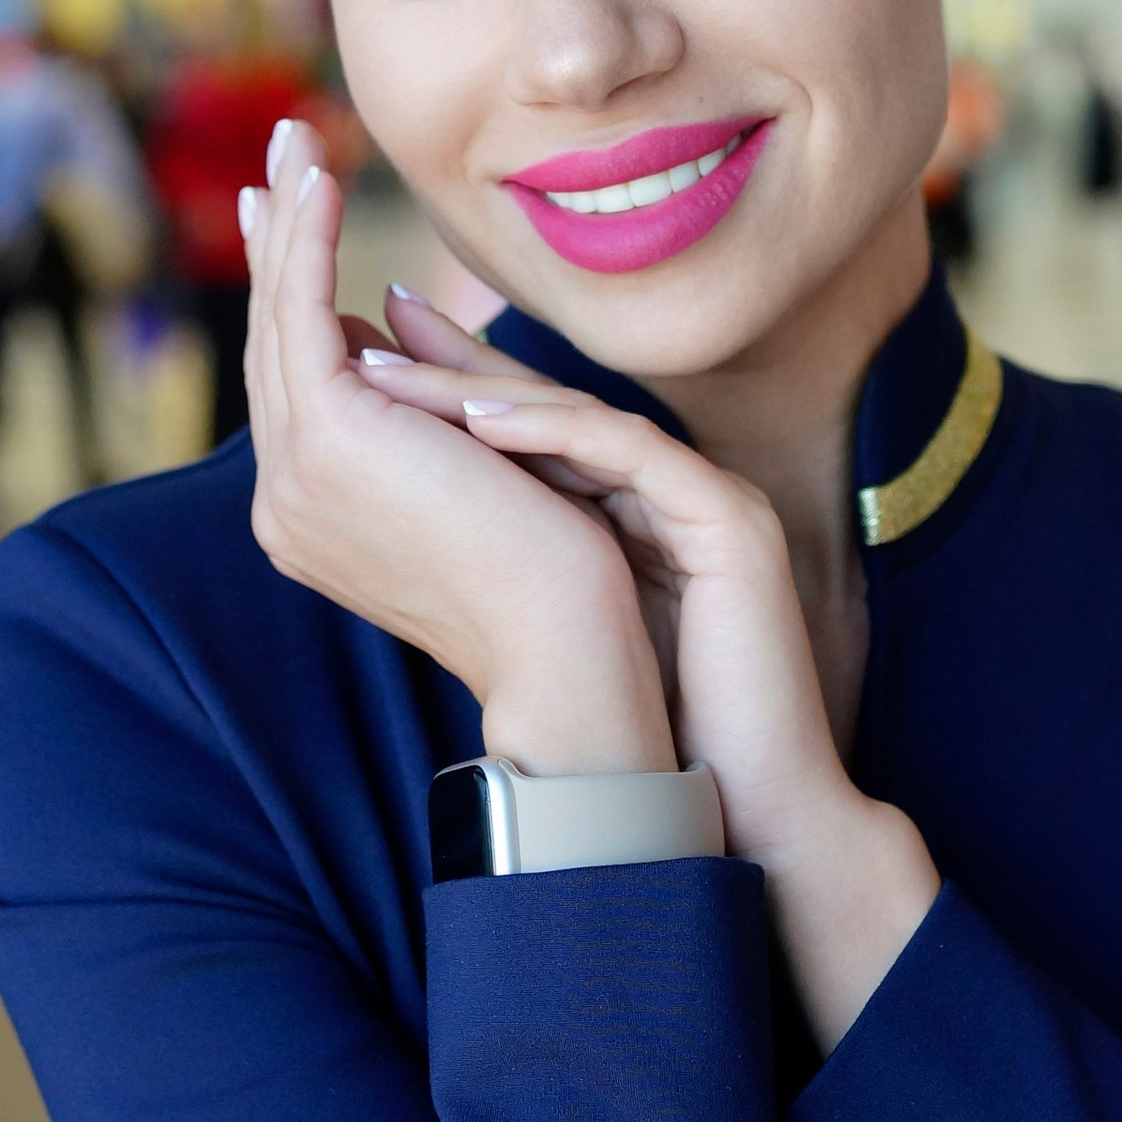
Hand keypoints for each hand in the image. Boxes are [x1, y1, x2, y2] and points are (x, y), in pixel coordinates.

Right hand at [240, 124, 671, 774]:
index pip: (300, 382)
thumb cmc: (557, 572)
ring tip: (300, 142)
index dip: (294, 294)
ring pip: (282, 319)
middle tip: (283, 157)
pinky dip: (309, 237)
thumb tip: (388, 317)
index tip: (294, 220)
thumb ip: (428, 402)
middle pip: (277, 344)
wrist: (571, 644)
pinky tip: (323, 178)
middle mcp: (287, 501)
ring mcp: (294, 476)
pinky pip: (304, 310)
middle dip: (277, 243)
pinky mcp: (326, 439)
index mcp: (320, 514)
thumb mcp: (474, 464)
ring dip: (290, 220)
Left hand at [357, 321, 938, 1045]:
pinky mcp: (731, 523)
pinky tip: (479, 421)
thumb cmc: (660, 735)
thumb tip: (417, 540)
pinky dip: (553, 432)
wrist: (752, 807)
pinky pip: (633, 455)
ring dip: (485, 387)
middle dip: (457, 357)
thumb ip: (519, 571)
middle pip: (554, 407)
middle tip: (375, 315)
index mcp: (639, 512)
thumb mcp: (566, 635)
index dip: (452, 387)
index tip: (370, 353)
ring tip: (400, 370)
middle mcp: (677, 489)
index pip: (534, 432)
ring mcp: (710, 498)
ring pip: (585, 419)